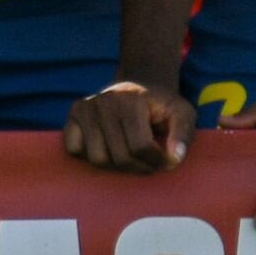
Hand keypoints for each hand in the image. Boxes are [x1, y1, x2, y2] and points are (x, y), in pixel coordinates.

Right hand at [64, 79, 198, 175]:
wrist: (138, 87)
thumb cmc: (161, 105)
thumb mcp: (182, 113)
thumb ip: (183, 134)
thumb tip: (174, 158)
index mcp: (130, 99)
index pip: (140, 147)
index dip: (156, 161)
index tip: (166, 160)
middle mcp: (103, 101)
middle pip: (120, 157)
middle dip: (140, 167)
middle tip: (150, 162)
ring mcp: (85, 108)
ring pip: (97, 159)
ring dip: (117, 166)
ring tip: (131, 156)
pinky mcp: (71, 116)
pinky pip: (75, 150)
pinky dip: (90, 156)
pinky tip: (107, 148)